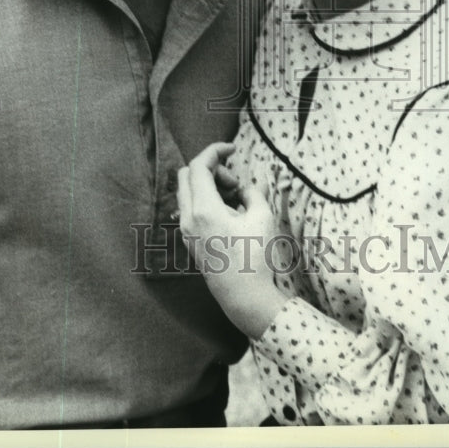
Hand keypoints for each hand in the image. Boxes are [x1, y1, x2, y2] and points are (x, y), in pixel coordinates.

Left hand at [177, 142, 286, 338]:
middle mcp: (188, 219)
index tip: (233, 149)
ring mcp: (186, 231)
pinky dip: (206, 200)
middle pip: (188, 175)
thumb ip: (254, 192)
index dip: (215, 151)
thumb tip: (246, 187)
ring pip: (188, 192)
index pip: (200, 166)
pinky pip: (191, 208)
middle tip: (235, 182)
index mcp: (203, 210)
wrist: (244, 298)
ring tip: (236, 199)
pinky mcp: (190, 241)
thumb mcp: (262, 217)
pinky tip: (230, 212)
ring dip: (208, 185)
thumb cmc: (255, 258)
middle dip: (211, 168)